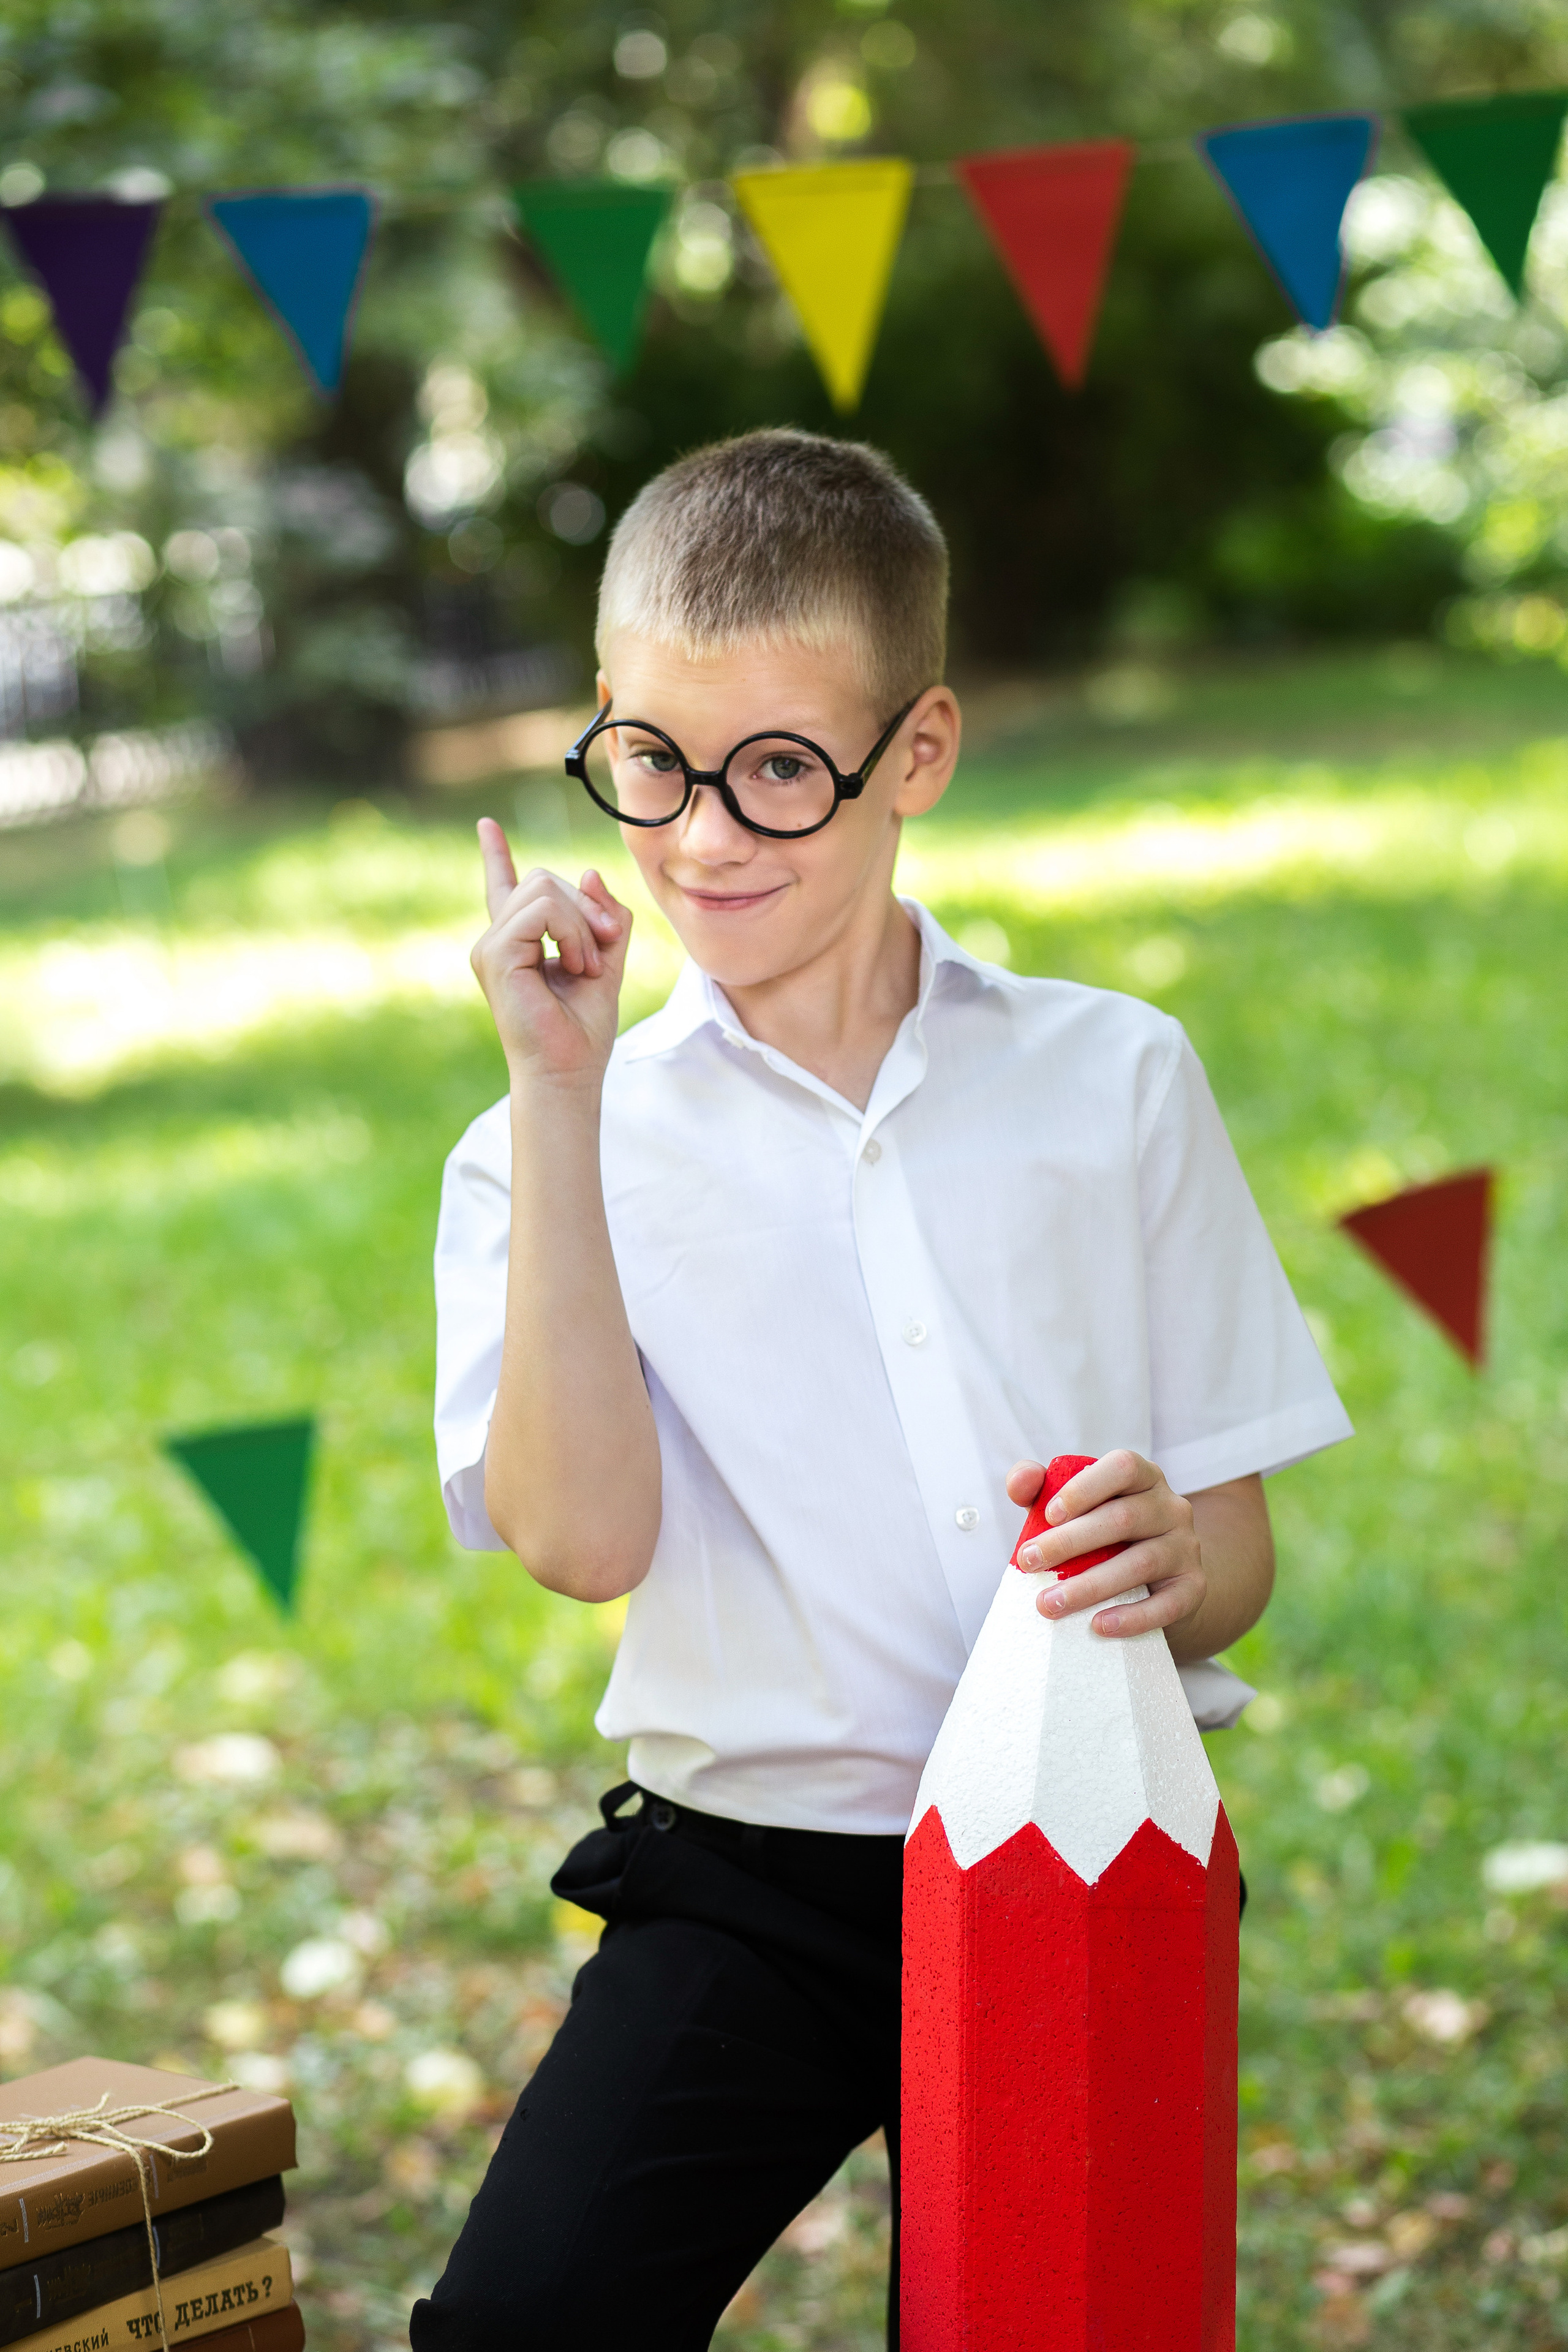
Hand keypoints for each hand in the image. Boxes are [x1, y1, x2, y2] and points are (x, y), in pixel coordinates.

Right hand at [470, 819, 629, 1085]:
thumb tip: (591, 872)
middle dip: (586, 906)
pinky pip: (541, 911)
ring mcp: (491, 946)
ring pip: (544, 889)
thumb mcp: (608, 960)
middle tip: (606, 947)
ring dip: (582, 923)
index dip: (496, 855)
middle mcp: (498, 940)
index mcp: (519, 942)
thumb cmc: (584, 1029)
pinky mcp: (494, 954)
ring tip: (588, 966)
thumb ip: (606, 917)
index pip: (504, 888)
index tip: (486, 825)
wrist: (569, 1072)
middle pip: (543, 880)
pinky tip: (577, 966)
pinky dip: (572, 932)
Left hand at [1004, 1449, 1205, 1641]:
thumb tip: (1021, 1482)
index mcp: (1143, 1477)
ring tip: (1049, 1604)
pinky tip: (1098, 1625)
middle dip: (1070, 1542)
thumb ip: (1040, 1488)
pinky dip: (1132, 1617)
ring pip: (1142, 1563)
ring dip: (1090, 1585)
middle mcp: (1171, 1507)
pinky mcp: (1193, 1587)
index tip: (1048, 1515)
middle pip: (1124, 1518)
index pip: (1122, 1467)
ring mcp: (1186, 1547)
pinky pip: (1168, 1604)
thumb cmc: (1101, 1536)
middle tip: (1028, 1562)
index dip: (1085, 1488)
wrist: (1155, 1580)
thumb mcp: (1071, 1506)